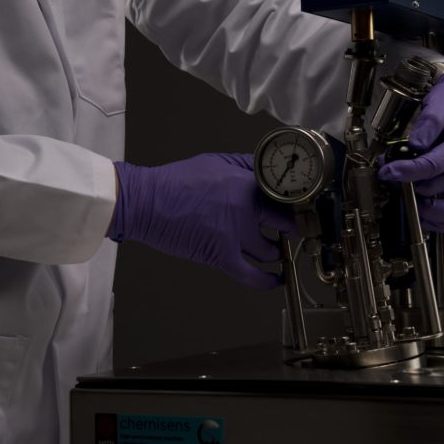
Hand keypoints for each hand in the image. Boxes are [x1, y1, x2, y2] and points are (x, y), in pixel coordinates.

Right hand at [108, 153, 292, 288]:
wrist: (148, 202)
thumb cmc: (175, 182)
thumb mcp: (215, 161)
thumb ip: (243, 165)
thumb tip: (263, 169)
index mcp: (246, 184)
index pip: (284, 195)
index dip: (293, 203)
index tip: (295, 207)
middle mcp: (246, 210)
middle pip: (285, 223)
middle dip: (291, 228)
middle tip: (290, 228)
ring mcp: (236, 235)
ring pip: (272, 250)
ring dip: (277, 251)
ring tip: (276, 248)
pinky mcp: (222, 256)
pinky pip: (252, 276)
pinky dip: (267, 281)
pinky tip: (275, 279)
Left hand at [377, 71, 443, 230]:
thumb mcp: (442, 100)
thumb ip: (430, 121)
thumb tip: (417, 144)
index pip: (434, 165)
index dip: (408, 172)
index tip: (387, 172)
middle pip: (438, 189)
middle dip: (409, 188)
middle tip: (389, 179)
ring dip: (426, 210)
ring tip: (405, 197)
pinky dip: (438, 218)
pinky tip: (418, 208)